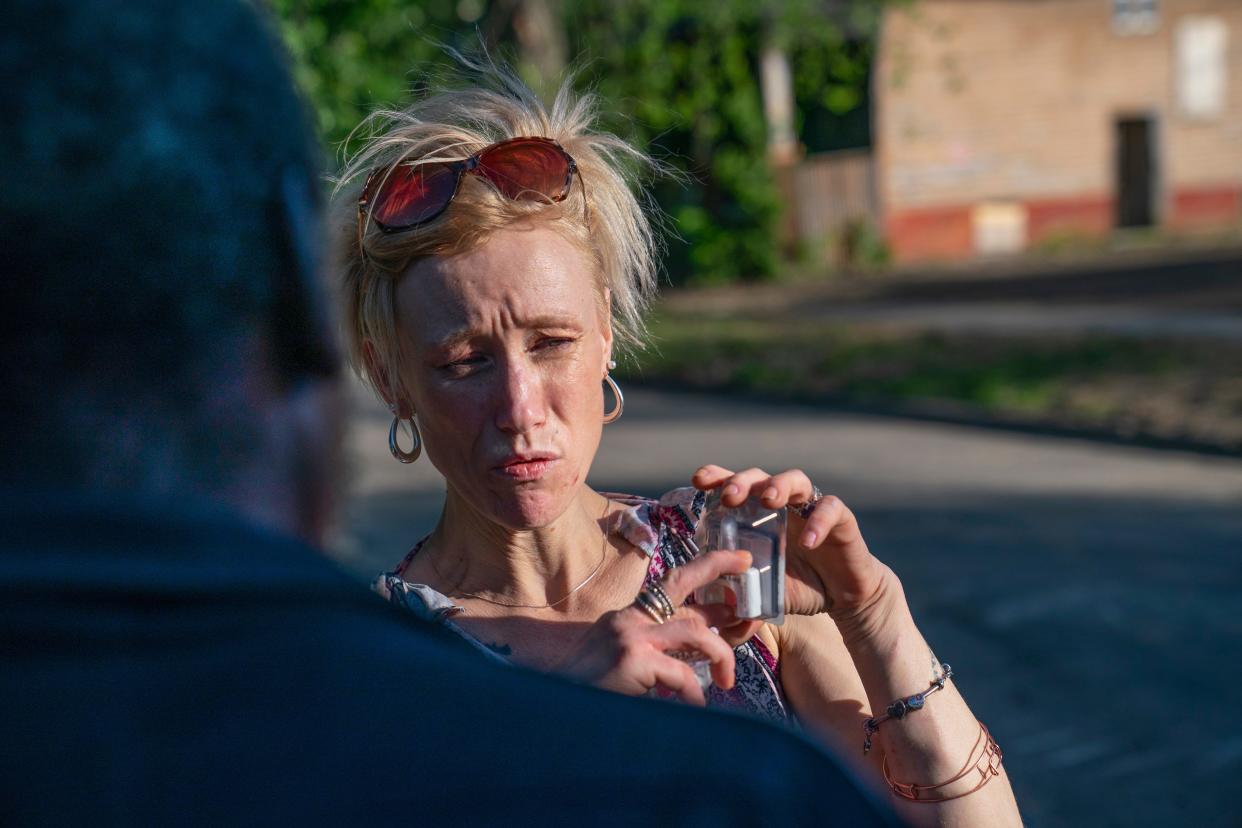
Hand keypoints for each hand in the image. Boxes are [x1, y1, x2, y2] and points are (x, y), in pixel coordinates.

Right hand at [554, 549, 752, 704]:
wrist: (555, 706)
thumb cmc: (591, 689)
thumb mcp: (625, 660)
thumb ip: (660, 651)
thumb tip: (701, 652)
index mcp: (630, 616)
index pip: (673, 582)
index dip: (707, 567)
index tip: (736, 561)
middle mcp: (631, 618)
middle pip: (683, 583)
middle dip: (720, 572)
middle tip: (749, 575)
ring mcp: (632, 637)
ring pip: (696, 631)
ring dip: (721, 654)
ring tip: (725, 680)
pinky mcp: (633, 661)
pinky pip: (681, 676)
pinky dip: (695, 694)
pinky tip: (696, 707)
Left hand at [692, 465, 886, 617]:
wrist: (843, 597)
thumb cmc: (799, 587)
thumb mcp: (765, 596)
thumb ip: (742, 605)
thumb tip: (715, 628)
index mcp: (757, 515)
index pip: (734, 486)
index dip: (716, 477)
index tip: (699, 481)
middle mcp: (782, 503)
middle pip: (759, 477)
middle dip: (741, 482)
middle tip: (729, 497)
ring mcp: (810, 507)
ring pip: (795, 480)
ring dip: (779, 485)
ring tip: (768, 499)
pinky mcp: (841, 518)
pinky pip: (830, 509)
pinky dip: (818, 521)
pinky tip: (808, 541)